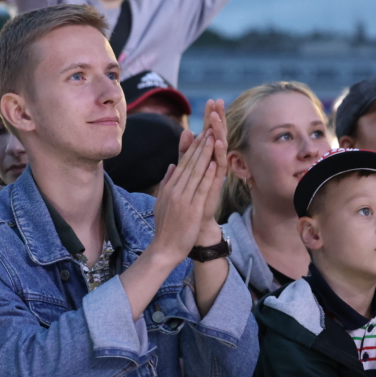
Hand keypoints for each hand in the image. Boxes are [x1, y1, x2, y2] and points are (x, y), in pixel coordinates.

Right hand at [152, 128, 222, 262]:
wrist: (164, 249)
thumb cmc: (165, 228)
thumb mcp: (162, 202)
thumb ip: (167, 183)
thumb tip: (172, 166)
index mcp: (169, 188)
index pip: (182, 163)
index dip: (192, 148)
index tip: (200, 134)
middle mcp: (174, 190)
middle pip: (189, 163)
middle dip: (199, 145)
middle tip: (208, 127)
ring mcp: (182, 199)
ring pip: (195, 172)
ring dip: (204, 154)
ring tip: (212, 138)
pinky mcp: (191, 209)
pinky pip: (200, 189)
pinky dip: (207, 175)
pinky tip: (213, 162)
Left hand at [196, 100, 228, 240]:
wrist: (195, 221)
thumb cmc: (191, 196)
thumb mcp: (185, 168)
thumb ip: (185, 151)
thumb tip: (186, 132)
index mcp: (206, 158)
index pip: (209, 132)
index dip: (210, 117)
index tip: (211, 101)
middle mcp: (214, 162)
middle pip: (217, 135)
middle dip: (217, 118)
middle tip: (217, 100)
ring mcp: (216, 172)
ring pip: (219, 147)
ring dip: (219, 131)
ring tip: (217, 116)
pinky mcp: (217, 183)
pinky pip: (220, 165)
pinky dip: (220, 152)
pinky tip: (218, 141)